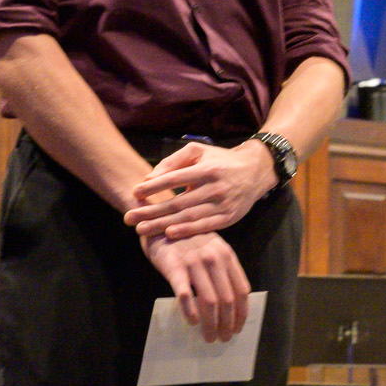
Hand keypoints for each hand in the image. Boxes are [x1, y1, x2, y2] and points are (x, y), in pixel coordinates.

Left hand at [124, 141, 277, 240]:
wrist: (255, 171)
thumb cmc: (221, 160)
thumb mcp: (199, 151)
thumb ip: (173, 161)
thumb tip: (150, 177)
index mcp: (206, 169)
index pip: (175, 178)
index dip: (154, 186)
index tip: (134, 192)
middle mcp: (215, 187)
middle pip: (178, 202)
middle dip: (151, 211)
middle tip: (129, 217)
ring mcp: (223, 204)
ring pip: (188, 217)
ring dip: (163, 225)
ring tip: (141, 229)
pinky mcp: (229, 217)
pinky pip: (205, 226)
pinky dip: (187, 231)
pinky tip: (169, 234)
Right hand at [141, 230, 251, 342]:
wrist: (160, 224)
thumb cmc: (187, 240)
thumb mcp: (212, 249)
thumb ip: (224, 271)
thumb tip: (232, 303)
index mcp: (227, 256)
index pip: (241, 290)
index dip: (241, 312)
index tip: (238, 327)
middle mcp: (214, 259)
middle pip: (227, 299)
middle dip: (227, 323)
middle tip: (223, 338)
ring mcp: (194, 262)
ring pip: (209, 301)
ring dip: (211, 323)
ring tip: (209, 337)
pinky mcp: (174, 267)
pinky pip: (185, 294)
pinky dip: (190, 311)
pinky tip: (192, 322)